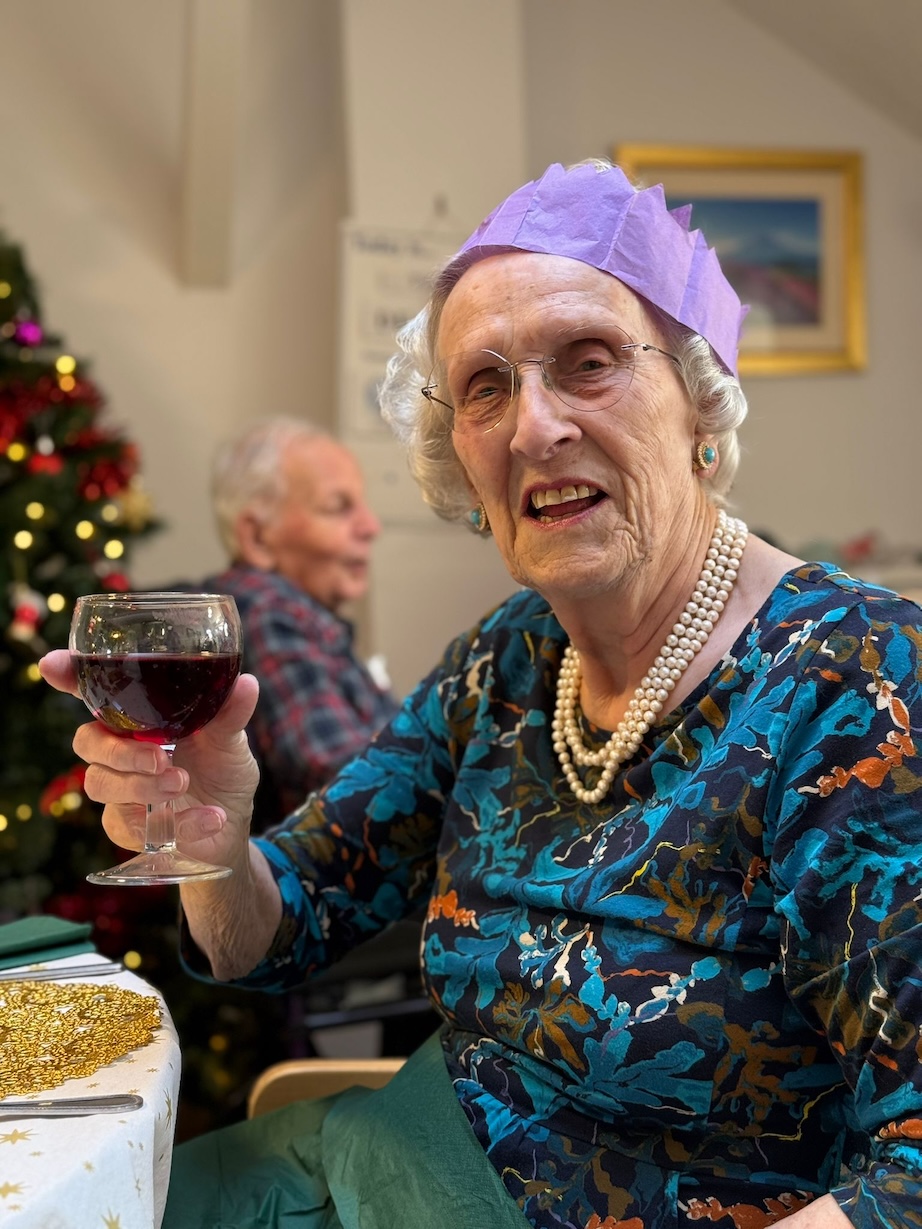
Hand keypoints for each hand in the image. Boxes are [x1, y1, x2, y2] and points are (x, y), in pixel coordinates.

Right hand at [38, 649, 260, 868]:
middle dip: (118, 751)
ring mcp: (120, 790)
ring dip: (141, 786)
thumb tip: (246, 684)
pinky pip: (128, 827)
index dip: (69, 677)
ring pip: (99, 784)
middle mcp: (121, 750)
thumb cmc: (222, 772)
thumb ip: (230, 714)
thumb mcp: (231, 740)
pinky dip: (178, 823)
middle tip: (159, 759)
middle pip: (87, 741)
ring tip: (182, 784)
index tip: (53, 665)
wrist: (232, 826)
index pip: (95, 694)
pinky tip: (209, 819)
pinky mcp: (128, 828)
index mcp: (139, 720)